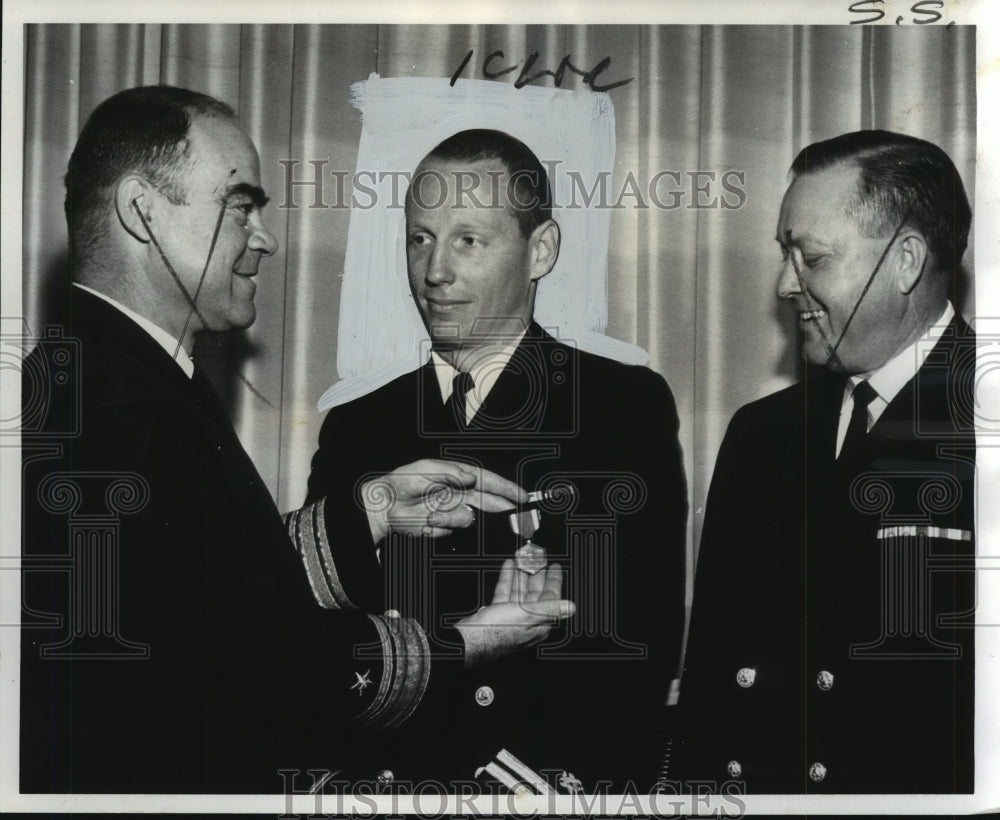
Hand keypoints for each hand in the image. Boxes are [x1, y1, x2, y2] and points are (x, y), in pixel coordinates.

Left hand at [362, 459, 527, 542]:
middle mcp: (460, 493)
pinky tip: (425, 522)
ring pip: (468, 519)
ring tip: (431, 516)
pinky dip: (440, 527)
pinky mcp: (445, 525)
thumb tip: (471, 477)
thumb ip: (450, 473)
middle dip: (500, 509)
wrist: (385, 505)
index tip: (522, 496)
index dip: (507, 488)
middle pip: (489, 502)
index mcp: (458, 476)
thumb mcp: (425, 469)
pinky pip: (452, 529)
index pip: (488, 481)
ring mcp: (453, 510)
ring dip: (452, 519)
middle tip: (511, 515)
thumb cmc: (403, 482)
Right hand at [456, 559, 575, 667]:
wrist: (469, 640)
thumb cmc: (496, 632)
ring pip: (520, 592)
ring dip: (521, 574)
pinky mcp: (498, 615)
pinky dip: (508, 580)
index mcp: (538, 622)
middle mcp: (527, 621)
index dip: (553, 580)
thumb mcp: (527, 616)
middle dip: (536, 575)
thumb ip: (550, 609)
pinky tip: (508, 568)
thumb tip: (571, 607)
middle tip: (538, 560)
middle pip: (535, 593)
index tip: (555, 567)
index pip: (550, 598)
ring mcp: (512, 618)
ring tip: (522, 560)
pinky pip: (506, 594)